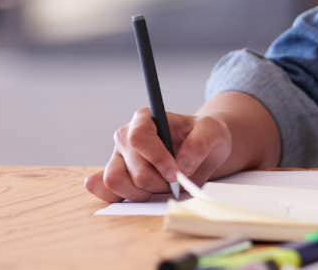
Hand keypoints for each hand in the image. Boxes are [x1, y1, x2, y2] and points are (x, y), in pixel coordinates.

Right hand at [84, 108, 232, 202]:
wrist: (202, 151)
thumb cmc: (204, 137)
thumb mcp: (213, 132)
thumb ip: (200, 144)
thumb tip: (181, 166)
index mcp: (145, 119)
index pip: (138, 138)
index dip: (157, 158)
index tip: (176, 172)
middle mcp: (126, 137)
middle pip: (130, 167)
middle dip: (157, 182)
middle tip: (175, 181)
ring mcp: (118, 158)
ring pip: (115, 181)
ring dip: (143, 193)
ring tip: (162, 187)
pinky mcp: (117, 177)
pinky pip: (105, 191)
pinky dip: (123, 198)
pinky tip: (145, 194)